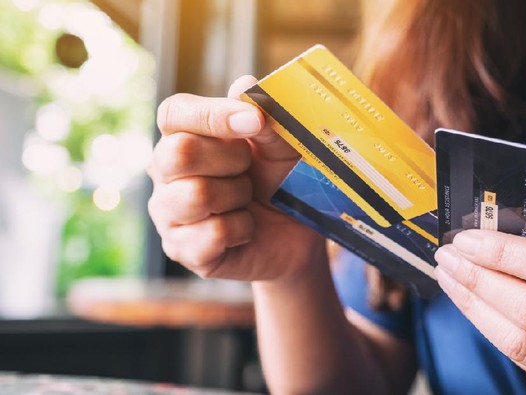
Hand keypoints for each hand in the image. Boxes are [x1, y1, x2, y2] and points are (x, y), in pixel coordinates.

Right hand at [148, 76, 324, 281]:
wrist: (296, 234)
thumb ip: (267, 117)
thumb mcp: (283, 146)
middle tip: (251, 170)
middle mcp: (166, 172)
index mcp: (184, 135)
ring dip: (238, 196)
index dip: (214, 115)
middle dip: (231, 160)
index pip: (174, 113)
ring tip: (248, 200)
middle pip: (178, 153)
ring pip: (196, 195)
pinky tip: (246, 229)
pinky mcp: (182, 250)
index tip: (255, 122)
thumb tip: (245, 85)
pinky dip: (242, 230)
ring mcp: (169, 213)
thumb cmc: (282, 181)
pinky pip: (212, 235)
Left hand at [434, 230, 525, 393]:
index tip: (467, 239)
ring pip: (520, 342)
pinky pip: (522, 359)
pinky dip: (489, 327)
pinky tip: (471, 303)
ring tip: (450, 277)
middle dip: (478, 280)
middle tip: (448, 256)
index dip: (505, 254)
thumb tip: (491, 233)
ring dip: (473, 306)